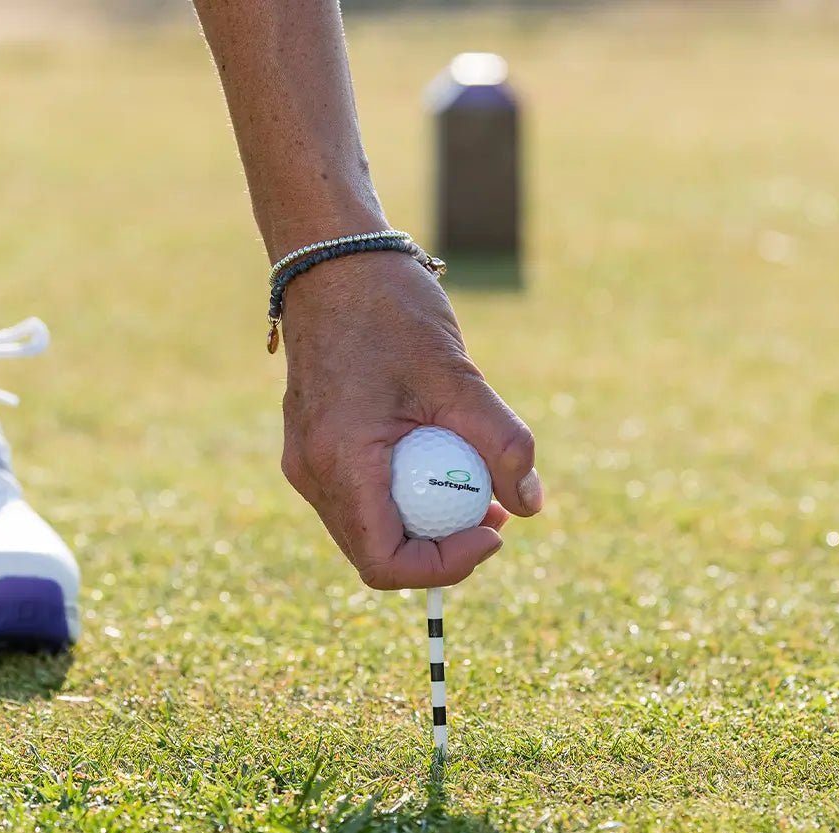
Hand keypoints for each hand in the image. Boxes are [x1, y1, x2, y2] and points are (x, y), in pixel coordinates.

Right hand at [278, 251, 543, 589]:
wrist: (331, 261)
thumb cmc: (390, 309)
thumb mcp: (458, 377)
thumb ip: (501, 444)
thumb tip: (531, 506)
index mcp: (341, 461)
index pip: (387, 562)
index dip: (446, 566)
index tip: (494, 532)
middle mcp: (312, 473)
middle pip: (378, 554)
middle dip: (441, 548)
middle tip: (497, 517)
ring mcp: (307, 463)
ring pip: (369, 529)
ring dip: (425, 524)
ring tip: (481, 489)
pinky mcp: (313, 448)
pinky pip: (360, 498)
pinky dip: (404, 496)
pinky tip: (443, 461)